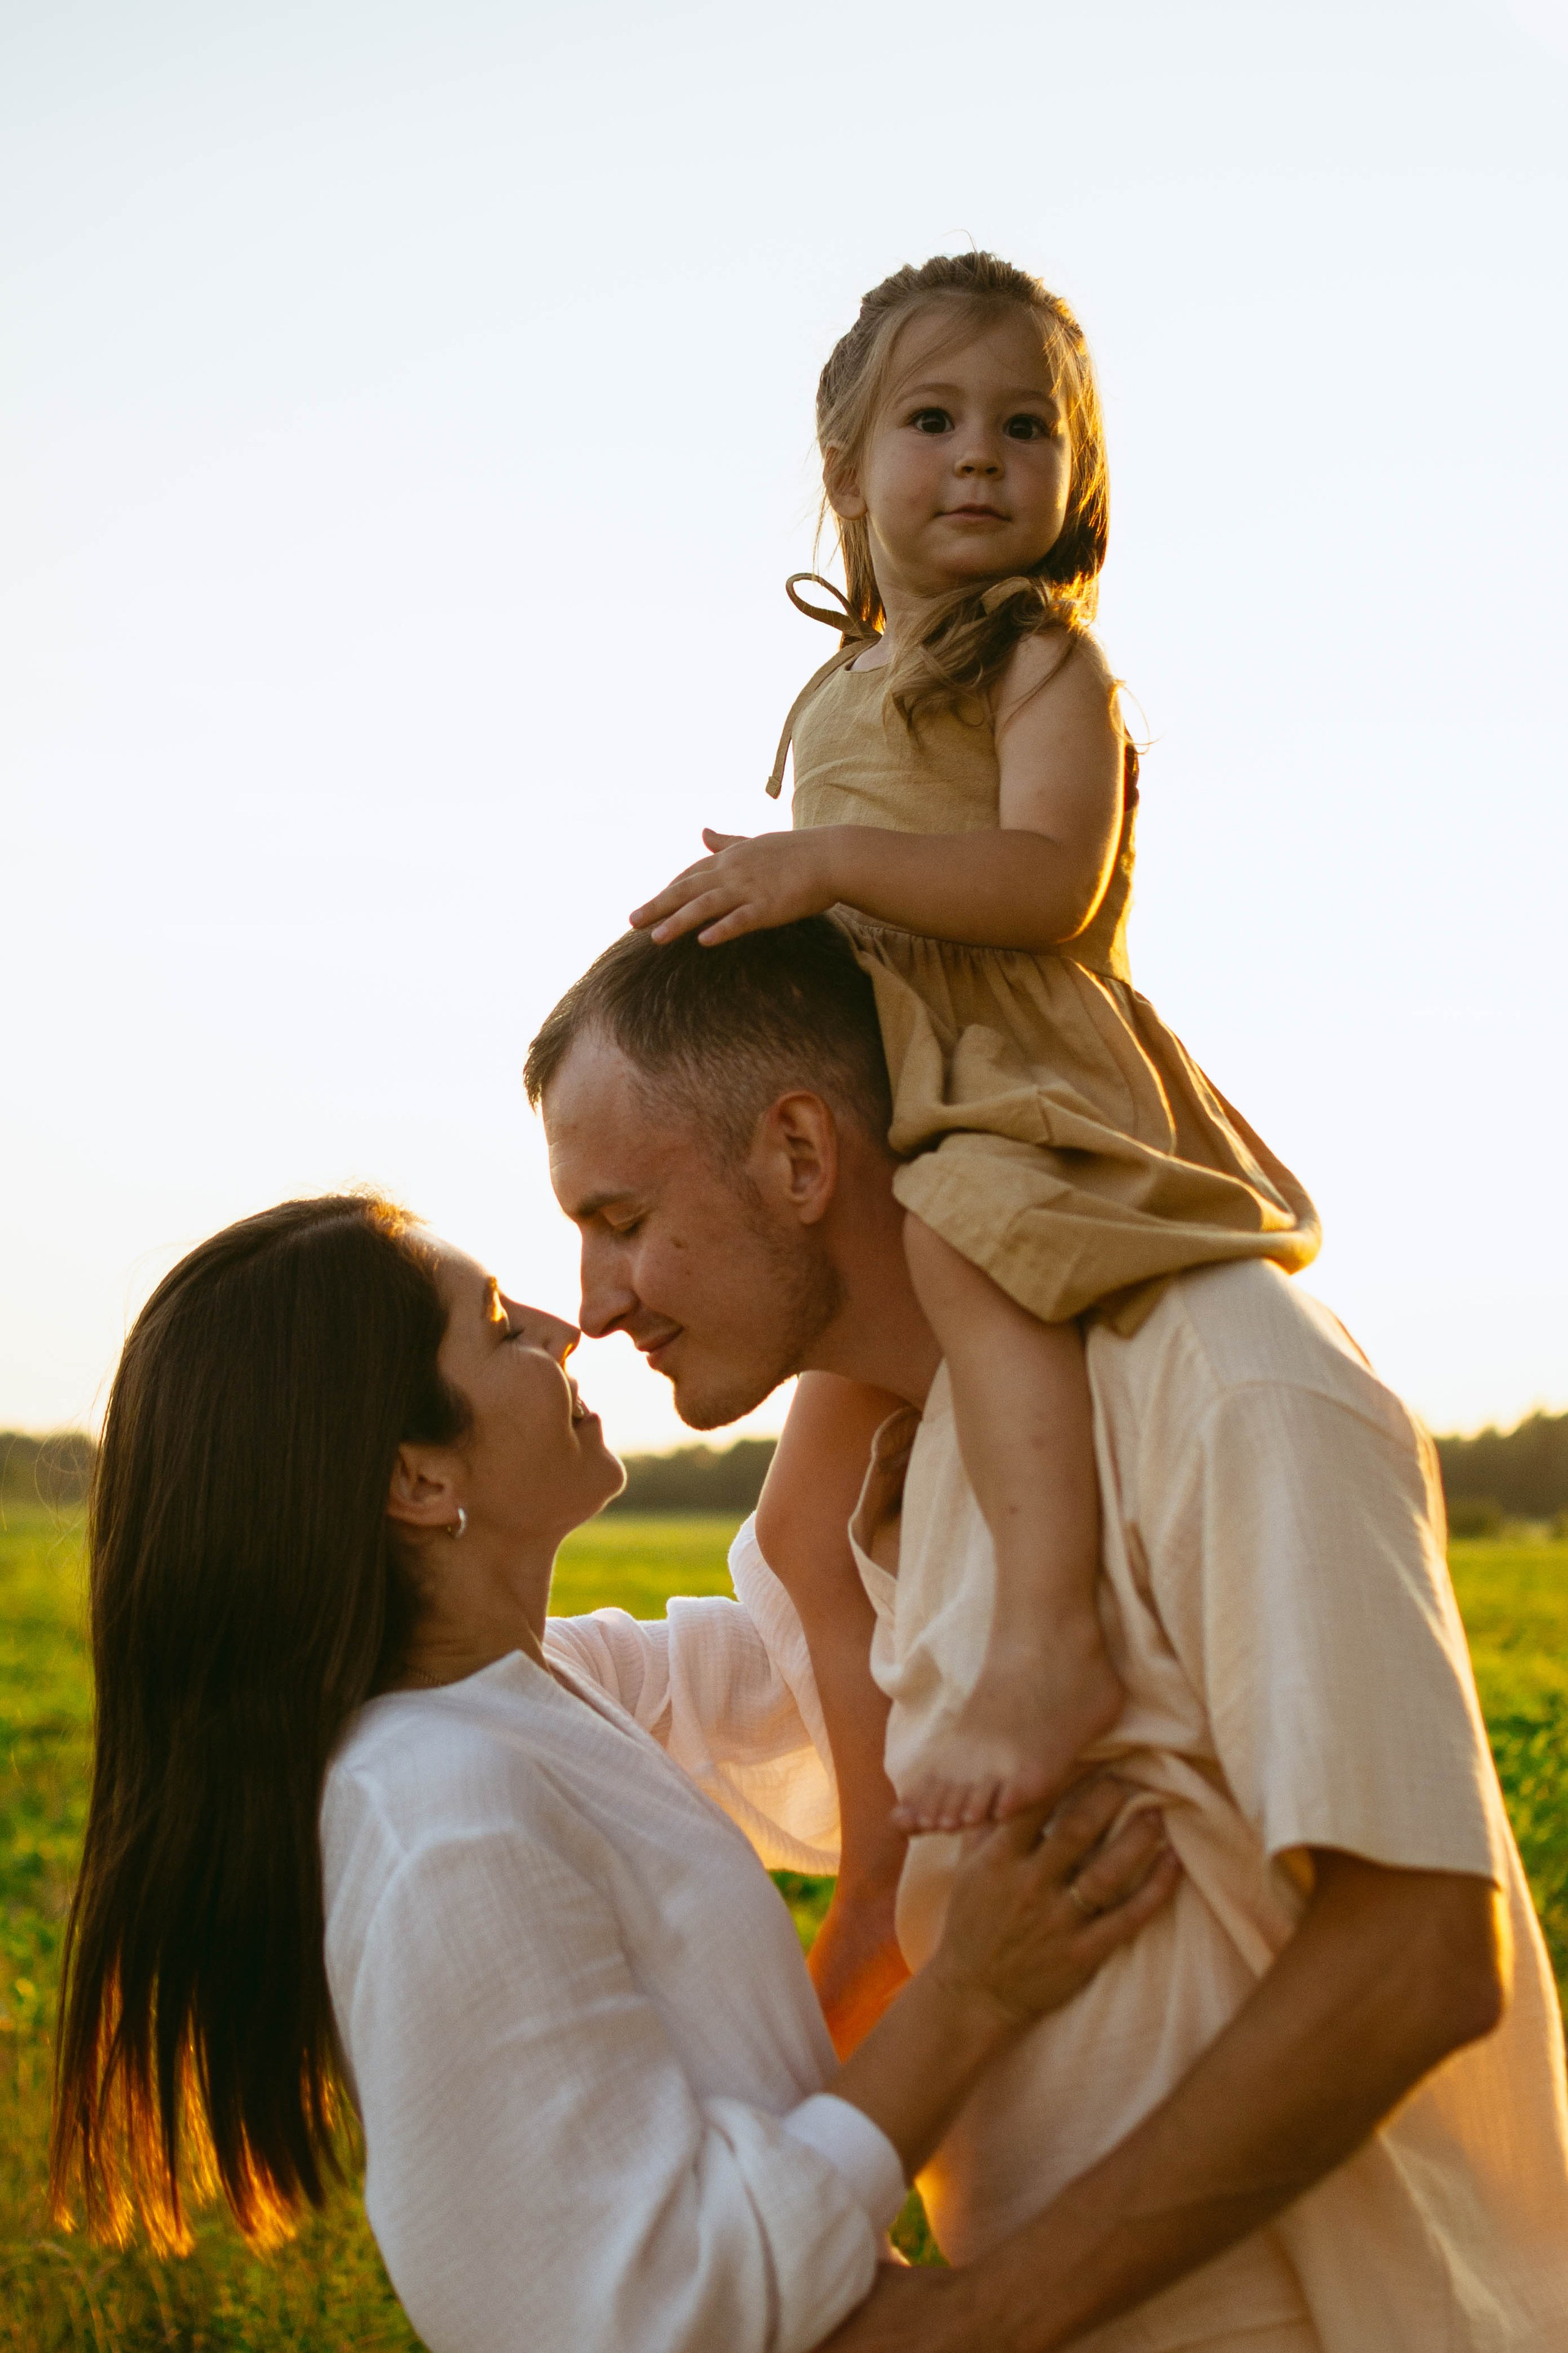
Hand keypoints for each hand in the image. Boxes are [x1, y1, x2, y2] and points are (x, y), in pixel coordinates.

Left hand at [628, 828, 842, 944]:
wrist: (833, 856)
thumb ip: (727, 841)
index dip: (669, 889)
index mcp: (731, 858)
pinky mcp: (769, 906)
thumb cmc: (799, 852)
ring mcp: (750, 889)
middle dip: (658, 906)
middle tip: (632, 922)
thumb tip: (702, 831)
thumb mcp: (756, 843)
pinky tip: (703, 941)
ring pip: (705, 905)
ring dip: (678, 921)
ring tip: (655, 938)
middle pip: (687, 889)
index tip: (651, 904)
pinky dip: (721, 929)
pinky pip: (740, 920)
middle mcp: (733, 871)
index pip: (692, 873)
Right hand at [931, 1774, 1177, 2031]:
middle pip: (1078, 1830)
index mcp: (999, 1860)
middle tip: (1133, 1777)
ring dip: (1138, 1838)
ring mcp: (1058, 1922)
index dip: (1067, 1774)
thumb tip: (1007, 1778)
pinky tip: (1174, 1863)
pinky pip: (1128, 1917)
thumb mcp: (968, 1869)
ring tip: (1158, 1814)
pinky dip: (1155, 1888)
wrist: (973, 1992)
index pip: (1035, 1804)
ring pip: (1108, 1872)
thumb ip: (988, 1825)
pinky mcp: (1083, 1954)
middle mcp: (1030, 1886)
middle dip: (1109, 1797)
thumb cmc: (971, 1922)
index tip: (1093, 1754)